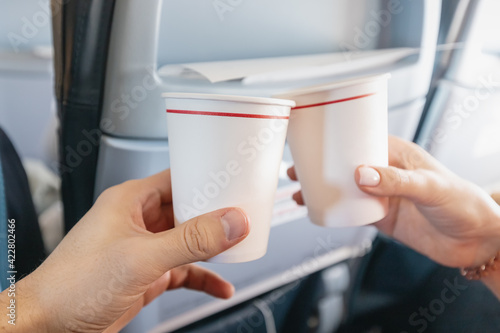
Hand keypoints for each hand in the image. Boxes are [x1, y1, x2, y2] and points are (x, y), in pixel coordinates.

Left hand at [3, 169, 249, 331]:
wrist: (48, 325)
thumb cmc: (73, 284)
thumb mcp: (141, 258)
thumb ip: (190, 240)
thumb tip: (231, 222)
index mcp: (131, 200)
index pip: (178, 177)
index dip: (207, 179)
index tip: (235, 185)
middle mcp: (138, 220)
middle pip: (188, 209)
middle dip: (216, 217)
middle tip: (243, 218)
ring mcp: (143, 248)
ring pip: (188, 240)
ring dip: (212, 248)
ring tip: (237, 249)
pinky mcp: (147, 273)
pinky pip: (183, 269)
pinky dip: (203, 276)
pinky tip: (219, 285)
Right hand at [288, 136, 499, 267]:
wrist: (475, 241)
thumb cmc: (464, 203)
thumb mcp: (430, 186)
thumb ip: (397, 181)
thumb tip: (361, 174)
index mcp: (397, 155)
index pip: (361, 140)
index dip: (335, 140)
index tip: (313, 141)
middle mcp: (386, 173)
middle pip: (345, 165)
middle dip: (320, 166)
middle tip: (297, 167)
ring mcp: (382, 195)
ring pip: (344, 189)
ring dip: (321, 189)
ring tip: (298, 190)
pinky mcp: (381, 217)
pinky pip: (351, 212)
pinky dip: (332, 211)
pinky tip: (318, 211)